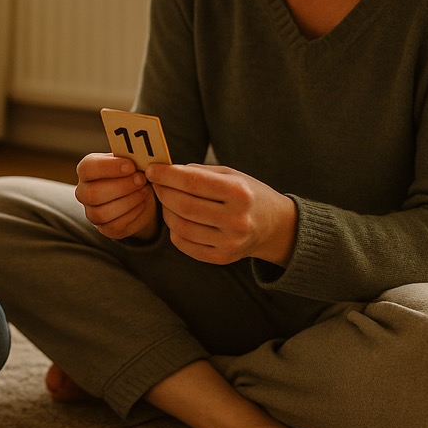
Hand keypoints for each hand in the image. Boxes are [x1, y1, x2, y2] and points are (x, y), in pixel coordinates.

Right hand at [74, 153, 159, 239]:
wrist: (139, 193)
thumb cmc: (131, 173)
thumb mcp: (129, 160)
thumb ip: (130, 158)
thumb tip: (141, 156)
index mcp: (86, 170)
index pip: (88, 168)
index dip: (108, 167)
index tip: (131, 166)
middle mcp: (84, 192)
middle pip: (94, 193)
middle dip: (121, 187)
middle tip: (141, 179)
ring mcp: (91, 212)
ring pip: (103, 212)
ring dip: (129, 201)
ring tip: (145, 191)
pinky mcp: (104, 228)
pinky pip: (115, 226)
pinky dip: (132, 214)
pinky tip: (143, 203)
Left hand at [147, 163, 295, 265]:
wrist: (275, 226)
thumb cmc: (248, 194)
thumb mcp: (231, 175)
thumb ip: (198, 172)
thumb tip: (163, 171)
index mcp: (240, 193)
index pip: (193, 182)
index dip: (167, 175)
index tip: (152, 170)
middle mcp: (236, 220)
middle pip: (183, 205)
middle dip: (163, 192)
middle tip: (156, 184)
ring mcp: (229, 242)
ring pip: (180, 226)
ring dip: (166, 211)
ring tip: (168, 201)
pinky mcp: (221, 258)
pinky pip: (183, 244)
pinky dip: (174, 229)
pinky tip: (177, 218)